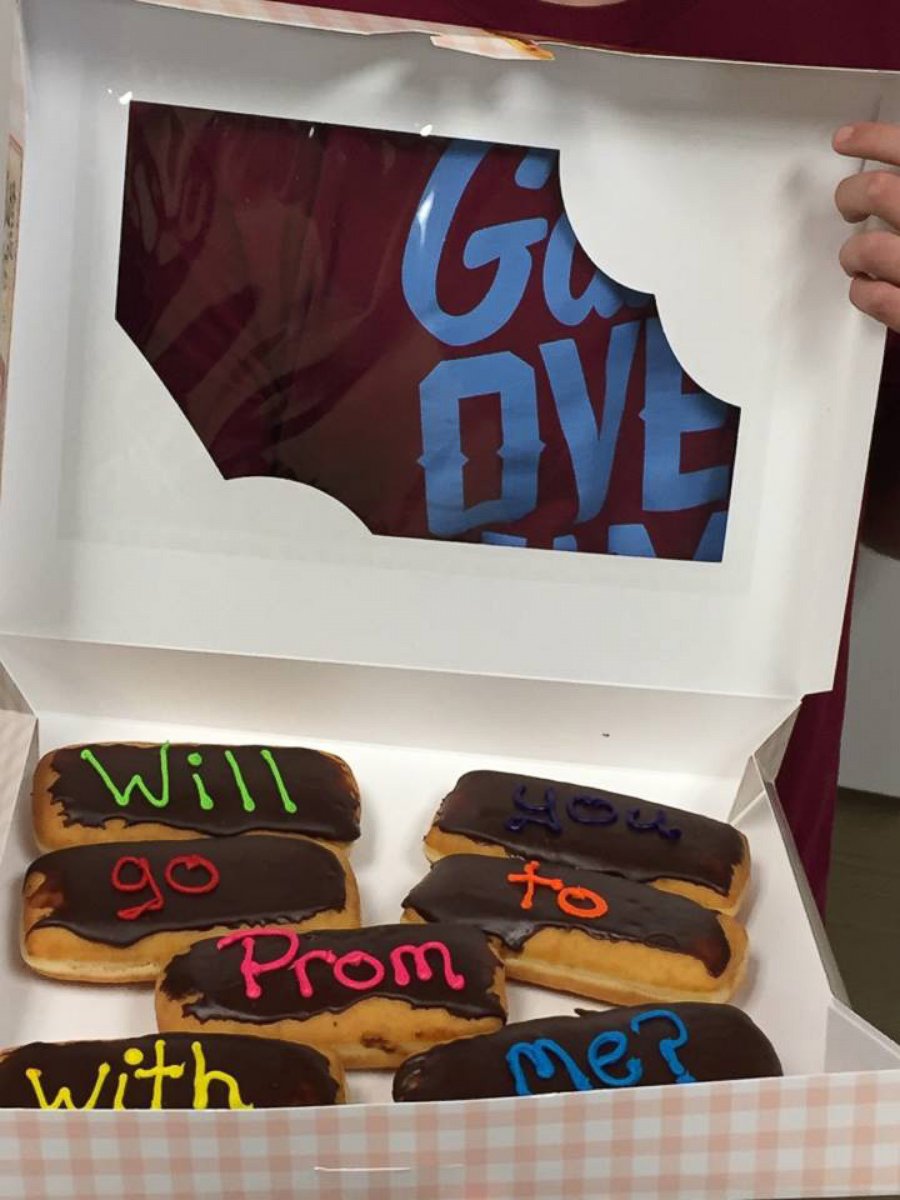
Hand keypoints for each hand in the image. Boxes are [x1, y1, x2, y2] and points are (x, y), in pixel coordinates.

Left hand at [835, 123, 899, 330]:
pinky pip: (873, 298)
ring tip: (858, 258)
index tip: (845, 140)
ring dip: (852, 253)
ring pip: (866, 248)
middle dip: (850, 197)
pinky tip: (867, 288)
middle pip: (877, 191)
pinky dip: (862, 293)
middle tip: (848, 206)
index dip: (872, 139)